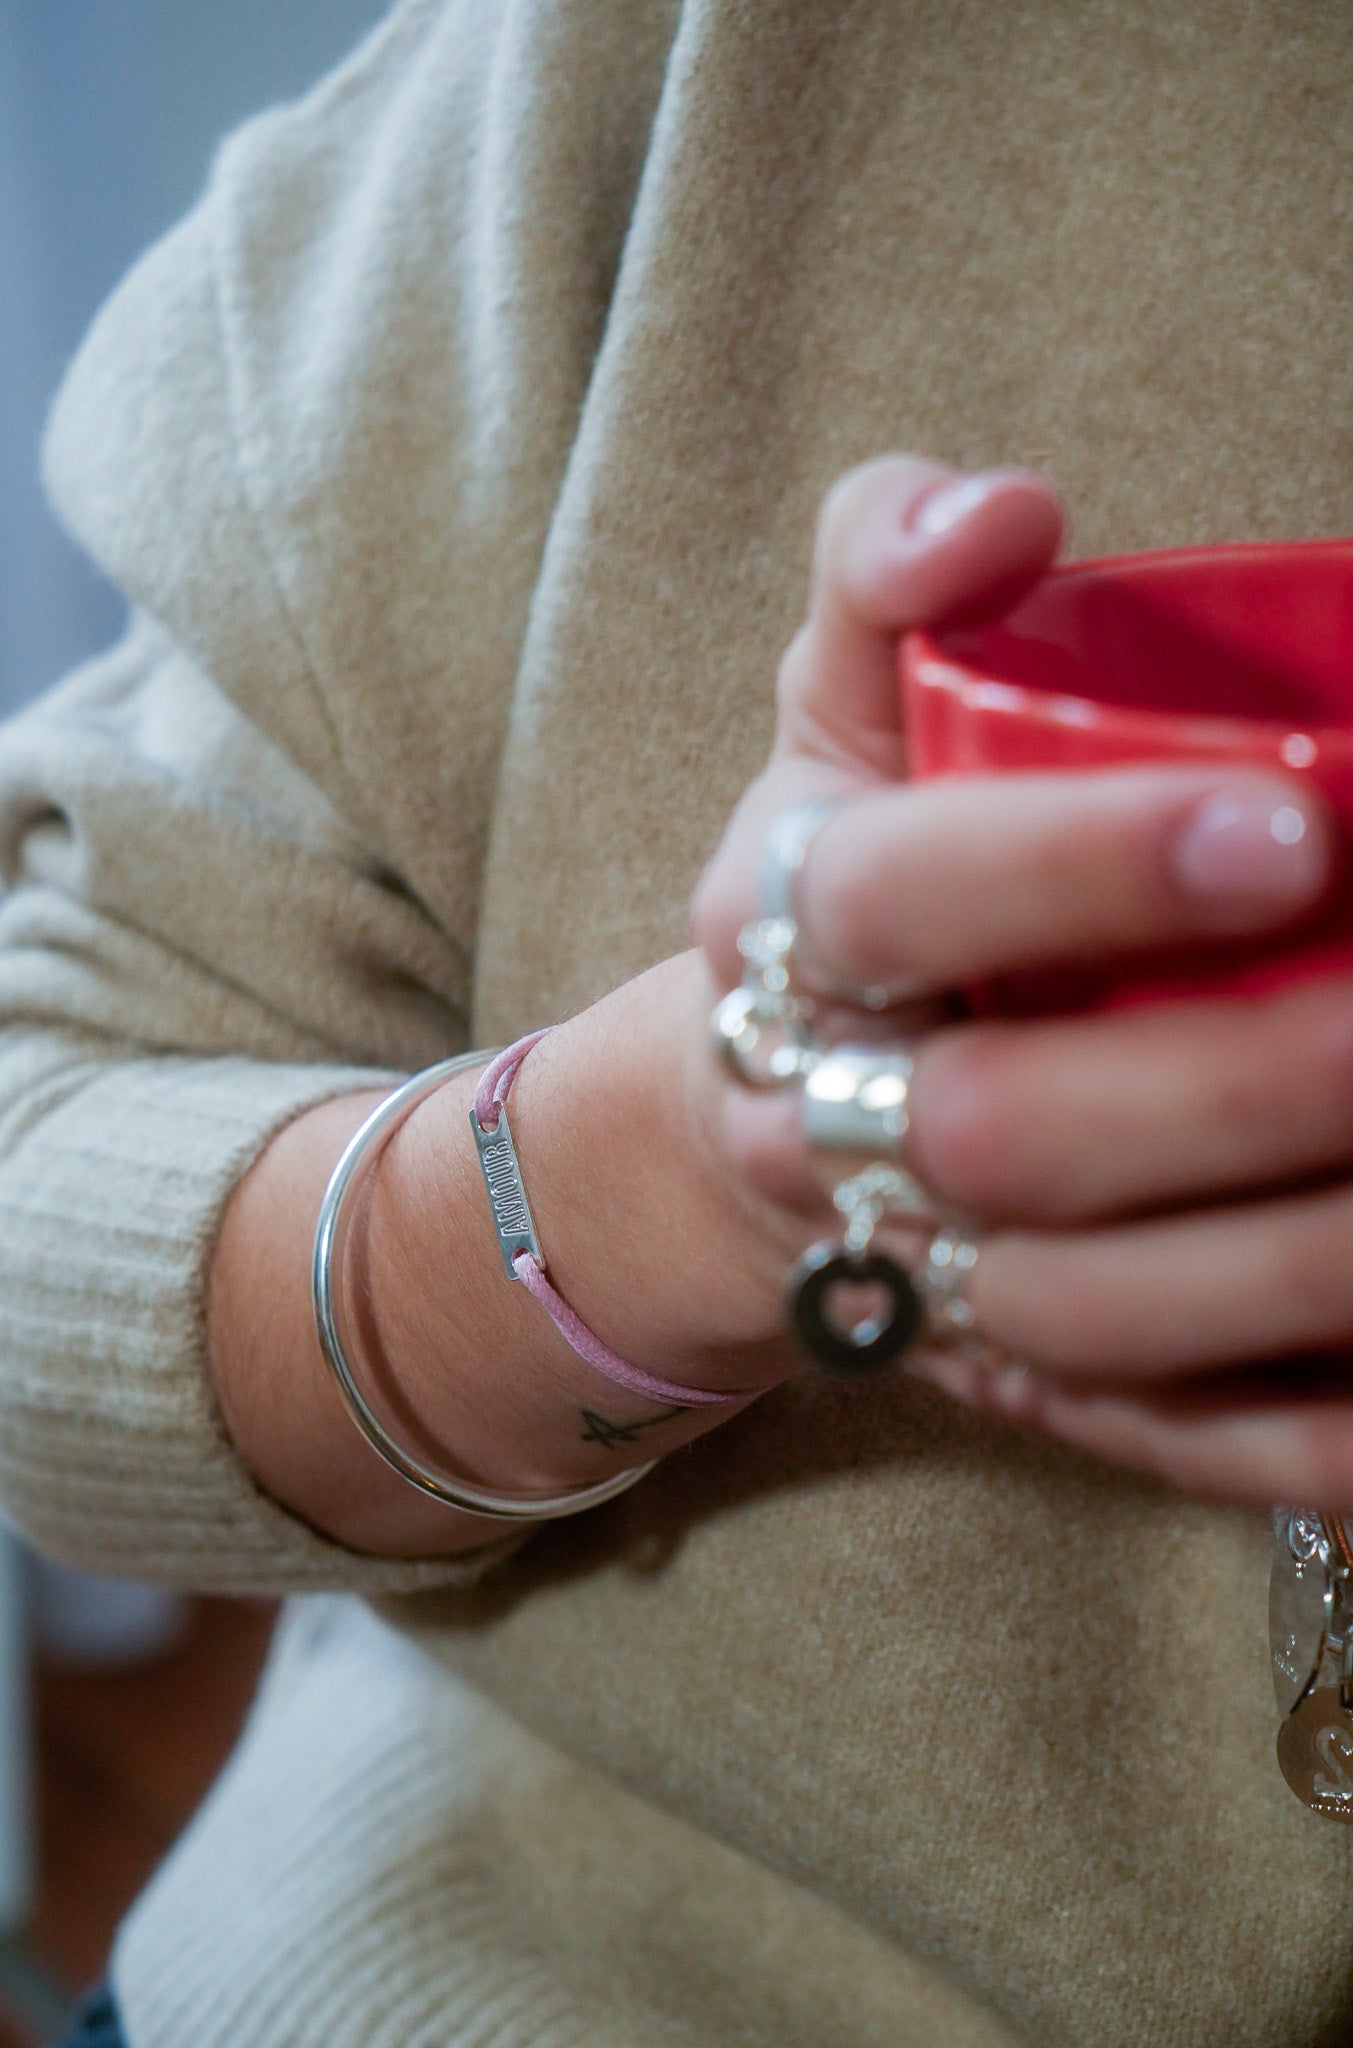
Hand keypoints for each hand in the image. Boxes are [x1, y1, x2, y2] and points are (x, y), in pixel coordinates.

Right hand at [692, 455, 1352, 1508]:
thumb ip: (890, 570)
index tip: (1294, 825)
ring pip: (1091, 1310)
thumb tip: (1004, 514)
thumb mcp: (836, 705)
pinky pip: (1155, 1440)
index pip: (900, 898)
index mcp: (783, 930)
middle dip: (1232, 1087)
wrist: (758, 1125)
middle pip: (1004, 1133)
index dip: (1079, 866)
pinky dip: (1308, 1430)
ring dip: (1297, 1264)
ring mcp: (920, 1275)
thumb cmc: (848, 888)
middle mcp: (827, 1119)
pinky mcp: (1011, 1386)